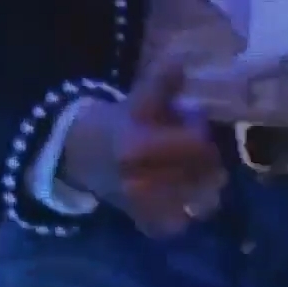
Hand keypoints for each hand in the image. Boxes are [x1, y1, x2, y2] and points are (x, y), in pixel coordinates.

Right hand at [64, 57, 224, 237]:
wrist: (80, 154)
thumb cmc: (118, 122)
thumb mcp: (138, 97)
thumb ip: (162, 81)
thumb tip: (182, 61)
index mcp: (138, 145)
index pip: (195, 144)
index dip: (202, 133)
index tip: (195, 126)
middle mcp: (139, 178)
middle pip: (201, 174)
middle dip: (208, 161)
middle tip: (202, 153)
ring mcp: (140, 203)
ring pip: (195, 202)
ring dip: (204, 189)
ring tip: (201, 177)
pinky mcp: (139, 219)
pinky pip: (174, 225)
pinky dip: (183, 215)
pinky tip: (184, 202)